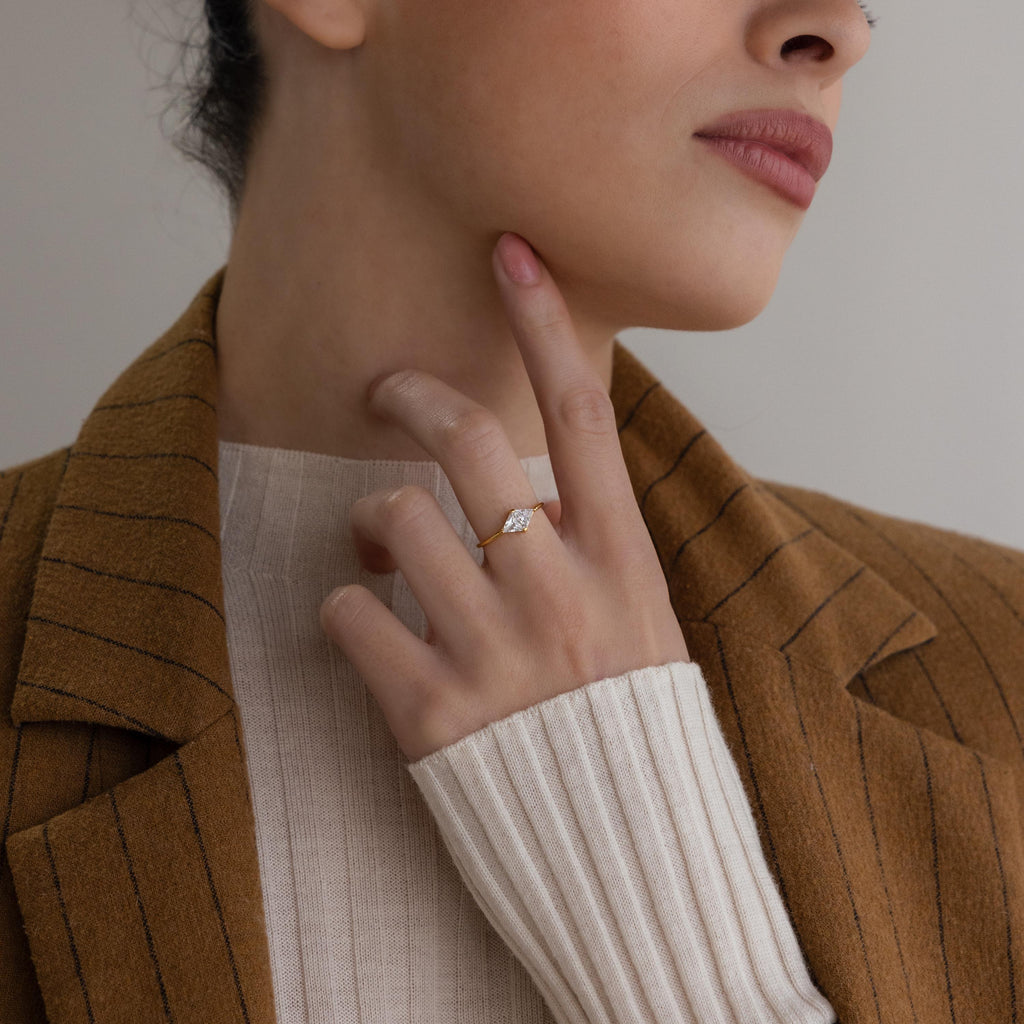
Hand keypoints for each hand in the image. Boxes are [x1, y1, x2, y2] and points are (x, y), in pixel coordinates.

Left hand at [319, 232, 688, 761]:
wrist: (635, 865)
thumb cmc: (637, 736)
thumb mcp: (646, 626)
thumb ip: (593, 551)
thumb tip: (526, 492)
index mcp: (622, 564)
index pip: (581, 415)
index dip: (543, 324)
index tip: (511, 253)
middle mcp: (559, 591)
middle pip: (467, 442)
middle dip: (411, 393)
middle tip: (384, 389)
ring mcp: (494, 651)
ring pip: (394, 518)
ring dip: (371, 519)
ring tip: (383, 548)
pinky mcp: (431, 713)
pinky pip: (349, 614)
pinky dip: (344, 607)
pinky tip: (370, 628)